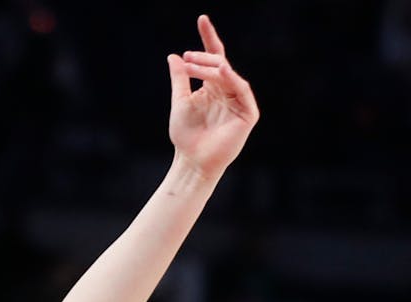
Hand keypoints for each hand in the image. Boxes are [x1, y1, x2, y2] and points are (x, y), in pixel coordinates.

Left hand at [167, 15, 258, 179]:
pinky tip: (220, 73)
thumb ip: (180, 79)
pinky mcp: (248, 112)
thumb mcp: (180, 102)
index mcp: (212, 86)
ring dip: (213, 68)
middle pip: (219, 64)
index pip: (213, 56)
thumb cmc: (186, 135)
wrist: (191, 161)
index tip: (202, 19)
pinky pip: (241, 90)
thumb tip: (174, 56)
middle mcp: (227, 90)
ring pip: (229, 75)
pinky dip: (231, 80)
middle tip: (187, 58)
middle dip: (204, 58)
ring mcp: (239, 100)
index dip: (208, 38)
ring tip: (195, 64)